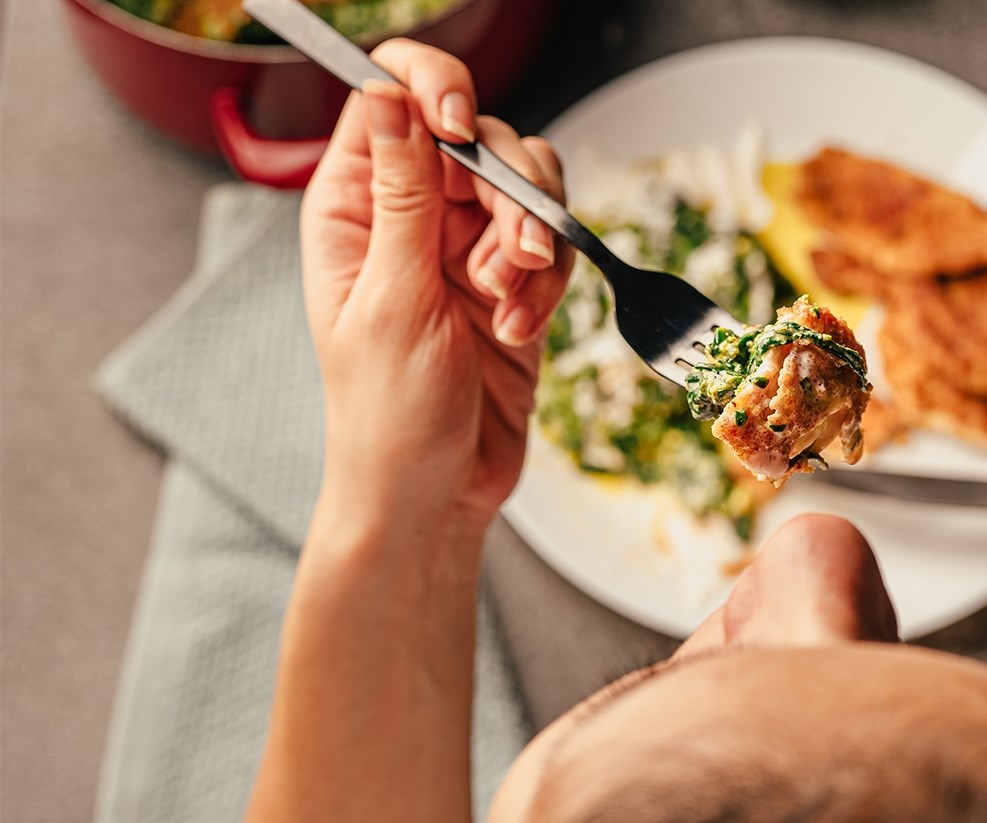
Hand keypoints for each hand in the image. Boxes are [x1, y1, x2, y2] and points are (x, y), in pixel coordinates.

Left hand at [301, 40, 573, 534]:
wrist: (434, 493)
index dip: (433, 91)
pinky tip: (521, 328)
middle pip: (481, 139)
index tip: (459, 129)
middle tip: (509, 259)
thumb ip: (404, 193)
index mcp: (355, 206)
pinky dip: (552, 285)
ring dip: (536, 238)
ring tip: (512, 298)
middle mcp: (414, 214)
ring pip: (530, 186)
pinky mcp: (519, 284)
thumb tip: (390, 95)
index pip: (391, 98)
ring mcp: (469, 248)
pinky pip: (557, 247)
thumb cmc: (386, 414)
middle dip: (509, 194)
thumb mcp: (393, 298)